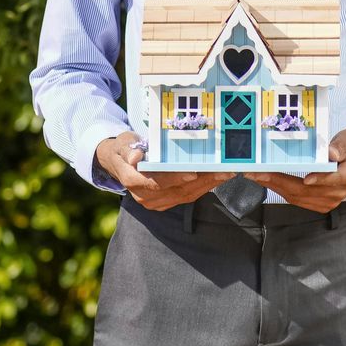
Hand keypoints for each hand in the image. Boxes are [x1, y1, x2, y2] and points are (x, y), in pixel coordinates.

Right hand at [95, 131, 234, 210]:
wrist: (119, 163)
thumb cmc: (123, 149)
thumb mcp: (122, 143)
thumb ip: (127, 149)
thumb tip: (134, 157)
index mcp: (132, 180)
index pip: (156, 182)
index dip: (175, 178)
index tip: (193, 172)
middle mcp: (144, 196)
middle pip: (176, 190)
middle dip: (202, 180)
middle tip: (222, 171)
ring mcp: (155, 202)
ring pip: (185, 195)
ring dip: (207, 185)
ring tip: (226, 174)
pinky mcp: (165, 202)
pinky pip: (187, 196)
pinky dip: (203, 188)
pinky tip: (216, 178)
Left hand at [244, 129, 345, 212]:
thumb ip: (341, 145)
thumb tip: (331, 154)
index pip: (333, 179)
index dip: (318, 179)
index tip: (304, 178)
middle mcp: (338, 192)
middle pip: (306, 190)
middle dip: (279, 181)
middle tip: (258, 173)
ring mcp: (329, 201)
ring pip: (298, 197)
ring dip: (275, 187)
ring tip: (256, 176)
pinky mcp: (320, 204)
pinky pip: (297, 200)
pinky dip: (281, 191)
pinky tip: (268, 181)